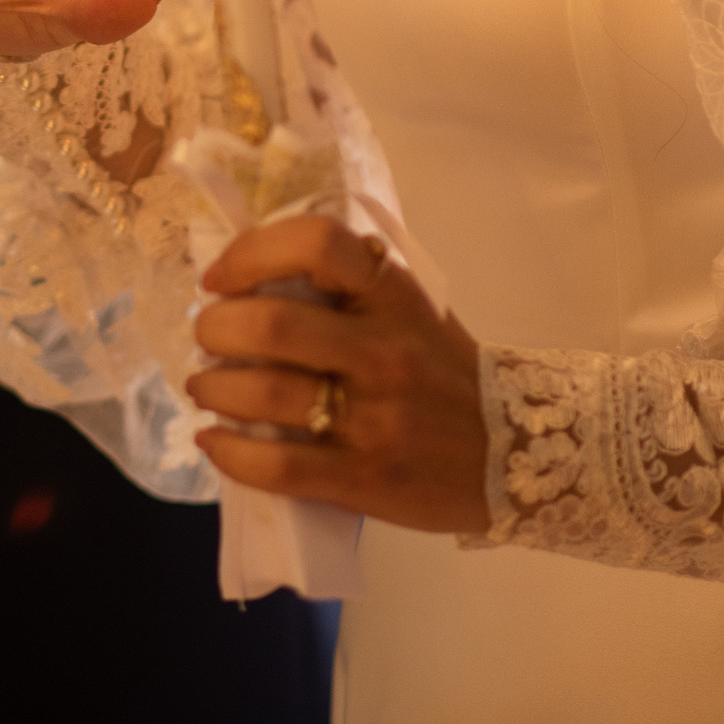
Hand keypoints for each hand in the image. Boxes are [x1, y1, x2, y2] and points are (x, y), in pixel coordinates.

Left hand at [187, 217, 489, 534]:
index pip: (316, 244)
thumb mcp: (409, 309)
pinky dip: (230, 453)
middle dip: (215, 330)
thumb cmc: (443, 372)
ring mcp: (375, 419)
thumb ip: (345, 289)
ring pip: (263, 396)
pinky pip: (277, 465)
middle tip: (207, 338)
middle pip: (269, 326)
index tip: (220, 278)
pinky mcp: (365, 478)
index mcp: (393, 296)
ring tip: (204, 389)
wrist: (519, 454)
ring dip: (212, 390)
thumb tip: (245, 279)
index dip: (251, 253)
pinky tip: (215, 444)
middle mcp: (384, 351)